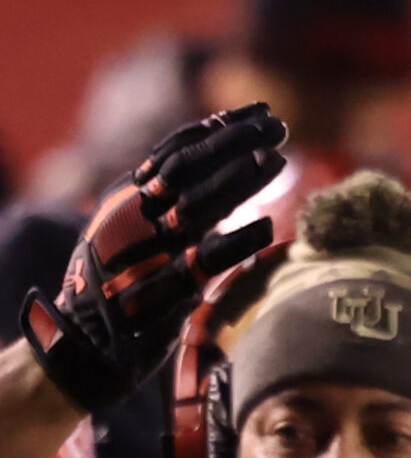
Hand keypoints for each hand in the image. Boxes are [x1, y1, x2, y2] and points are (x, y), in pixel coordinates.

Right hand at [20, 104, 287, 412]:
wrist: (85, 344)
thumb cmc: (119, 287)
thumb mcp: (135, 236)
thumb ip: (167, 208)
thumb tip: (217, 175)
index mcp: (127, 199)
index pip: (176, 153)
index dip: (218, 131)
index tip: (257, 113)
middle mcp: (133, 218)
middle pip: (189, 169)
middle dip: (234, 143)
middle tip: (278, 125)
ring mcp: (146, 252)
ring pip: (197, 205)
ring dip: (238, 181)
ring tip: (277, 160)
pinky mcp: (161, 290)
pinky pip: (204, 263)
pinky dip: (236, 244)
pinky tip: (268, 228)